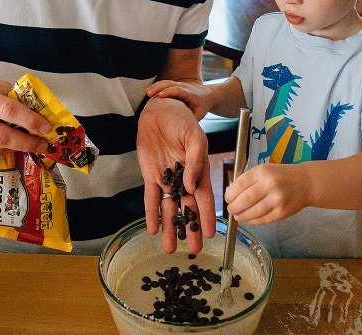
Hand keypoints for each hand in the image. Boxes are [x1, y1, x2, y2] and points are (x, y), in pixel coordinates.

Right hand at [0, 74, 50, 155]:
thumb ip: (12, 95)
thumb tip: (36, 109)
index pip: (8, 110)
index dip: (29, 120)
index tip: (46, 127)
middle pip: (2, 136)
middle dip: (27, 142)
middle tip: (43, 144)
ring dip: (15, 146)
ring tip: (27, 142)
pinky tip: (4, 142)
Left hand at [137, 97, 215, 253]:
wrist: (161, 110)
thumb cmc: (183, 121)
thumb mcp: (195, 137)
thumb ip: (195, 161)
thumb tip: (190, 186)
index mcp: (198, 170)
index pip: (204, 198)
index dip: (207, 216)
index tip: (210, 234)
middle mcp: (183, 179)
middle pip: (188, 209)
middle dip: (190, 229)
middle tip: (194, 250)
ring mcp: (166, 178)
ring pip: (169, 208)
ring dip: (171, 228)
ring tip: (171, 248)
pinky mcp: (150, 176)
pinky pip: (151, 198)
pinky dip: (152, 214)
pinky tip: (153, 229)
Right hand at [146, 80, 212, 119]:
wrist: (208, 95)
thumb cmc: (203, 107)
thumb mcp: (199, 115)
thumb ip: (190, 119)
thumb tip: (180, 128)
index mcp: (191, 94)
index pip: (179, 90)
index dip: (169, 92)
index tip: (160, 95)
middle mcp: (185, 87)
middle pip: (171, 83)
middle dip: (159, 87)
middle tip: (148, 93)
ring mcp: (181, 85)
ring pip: (167, 82)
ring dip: (157, 86)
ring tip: (147, 92)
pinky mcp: (177, 85)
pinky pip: (166, 84)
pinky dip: (158, 87)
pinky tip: (150, 92)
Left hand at [224, 163, 311, 223]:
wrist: (306, 183)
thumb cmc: (281, 176)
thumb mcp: (264, 170)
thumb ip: (247, 180)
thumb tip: (229, 193)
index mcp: (263, 172)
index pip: (240, 184)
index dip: (230, 194)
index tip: (228, 198)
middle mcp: (270, 185)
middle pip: (245, 200)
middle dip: (233, 207)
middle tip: (230, 209)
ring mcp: (277, 200)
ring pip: (253, 212)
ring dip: (241, 216)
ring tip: (237, 215)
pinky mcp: (282, 213)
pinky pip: (263, 220)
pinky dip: (252, 221)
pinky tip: (247, 219)